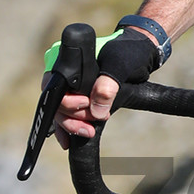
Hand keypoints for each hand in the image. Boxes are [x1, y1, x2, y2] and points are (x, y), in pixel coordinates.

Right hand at [48, 26, 161, 145]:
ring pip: (60, 111)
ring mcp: (70, 85)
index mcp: (66, 58)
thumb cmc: (129, 51)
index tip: (86, 103)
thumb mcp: (121, 64)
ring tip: (88, 131)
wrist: (140, 53)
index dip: (66, 100)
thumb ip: (108, 84)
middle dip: (72, 115)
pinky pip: (67, 114)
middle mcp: (63, 71)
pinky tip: (69, 141)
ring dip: (72, 124)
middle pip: (56, 100)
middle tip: (94, 118)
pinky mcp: (78, 96)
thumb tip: (96, 111)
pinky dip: (69, 127)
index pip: (53, 84)